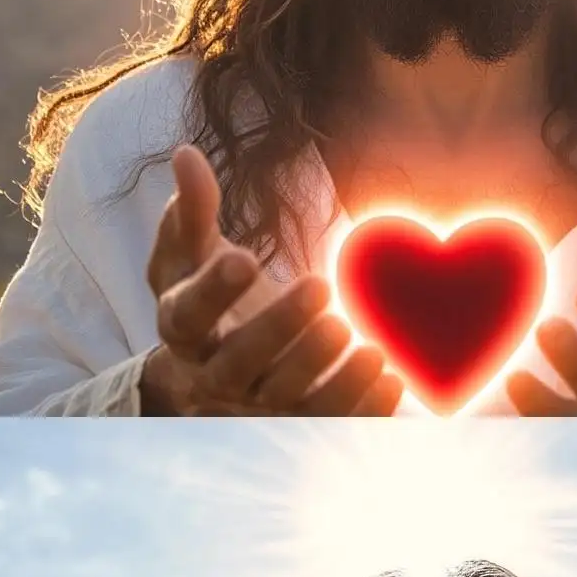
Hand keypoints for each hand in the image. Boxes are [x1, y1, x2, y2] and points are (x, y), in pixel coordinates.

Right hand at [139, 146, 400, 415]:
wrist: (220, 366)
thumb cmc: (207, 294)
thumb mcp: (189, 255)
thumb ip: (191, 212)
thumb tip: (186, 153)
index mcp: (183, 330)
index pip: (187, 315)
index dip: (212, 291)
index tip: (244, 258)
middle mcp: (216, 375)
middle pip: (240, 363)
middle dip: (281, 328)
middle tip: (321, 287)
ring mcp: (258, 405)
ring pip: (288, 400)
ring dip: (330, 373)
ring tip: (367, 342)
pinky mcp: (299, 422)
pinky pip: (329, 423)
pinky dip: (362, 406)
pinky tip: (393, 375)